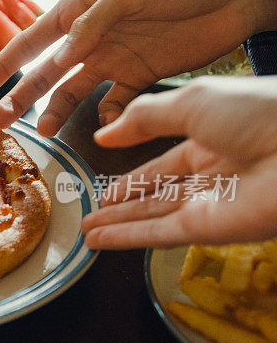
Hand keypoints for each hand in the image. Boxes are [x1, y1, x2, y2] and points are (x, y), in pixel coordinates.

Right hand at [0, 0, 276, 134]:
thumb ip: (92, 24)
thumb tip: (60, 57)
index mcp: (80, 12)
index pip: (32, 41)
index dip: (4, 66)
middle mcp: (91, 39)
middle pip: (46, 74)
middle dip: (20, 97)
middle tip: (1, 121)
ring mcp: (114, 60)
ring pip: (74, 93)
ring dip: (57, 111)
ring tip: (43, 131)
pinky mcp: (141, 77)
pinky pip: (115, 104)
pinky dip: (108, 118)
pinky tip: (105, 126)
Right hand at [80, 76, 276, 248]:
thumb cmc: (257, 113)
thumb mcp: (193, 101)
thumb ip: (144, 117)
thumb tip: (104, 134)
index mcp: (211, 139)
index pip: (164, 163)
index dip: (133, 173)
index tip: (106, 181)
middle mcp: (210, 175)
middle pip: (155, 194)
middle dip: (122, 204)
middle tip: (89, 212)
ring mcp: (208, 204)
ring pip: (152, 216)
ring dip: (118, 225)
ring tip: (85, 230)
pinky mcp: (207, 230)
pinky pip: (159, 233)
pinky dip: (127, 238)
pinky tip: (99, 241)